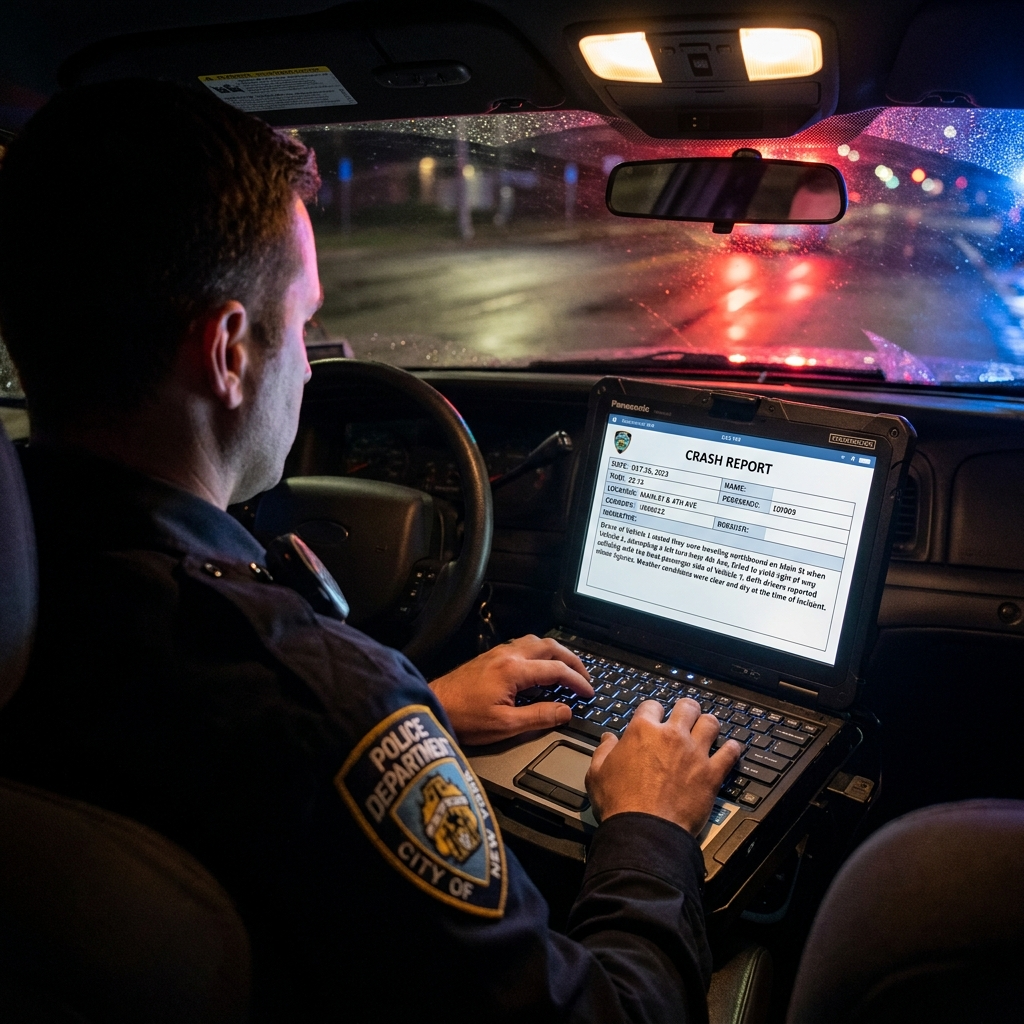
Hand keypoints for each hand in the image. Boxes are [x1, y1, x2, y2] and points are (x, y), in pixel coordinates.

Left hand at [429, 635, 592, 745]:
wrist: (432, 705)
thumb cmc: (463, 717)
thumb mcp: (506, 725)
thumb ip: (540, 717)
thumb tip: (565, 712)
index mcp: (514, 670)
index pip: (557, 670)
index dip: (577, 682)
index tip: (588, 693)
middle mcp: (508, 655)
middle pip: (551, 647)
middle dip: (572, 661)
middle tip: (584, 677)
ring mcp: (498, 653)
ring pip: (536, 642)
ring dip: (556, 653)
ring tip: (567, 668)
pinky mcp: (490, 656)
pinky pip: (523, 645)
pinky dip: (540, 652)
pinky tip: (539, 665)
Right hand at [585, 698, 743, 836]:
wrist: (645, 831)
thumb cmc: (620, 804)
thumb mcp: (597, 774)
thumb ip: (603, 751)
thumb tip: (608, 739)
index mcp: (642, 731)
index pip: (651, 705)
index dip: (652, 711)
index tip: (653, 718)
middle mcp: (671, 736)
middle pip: (687, 707)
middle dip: (686, 709)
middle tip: (685, 716)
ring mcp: (694, 753)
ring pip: (711, 723)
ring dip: (708, 725)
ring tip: (706, 730)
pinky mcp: (711, 774)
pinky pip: (730, 753)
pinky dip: (732, 749)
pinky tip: (730, 749)